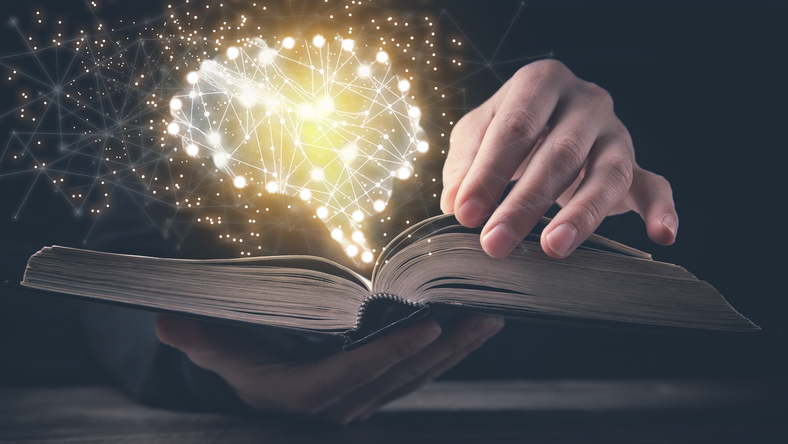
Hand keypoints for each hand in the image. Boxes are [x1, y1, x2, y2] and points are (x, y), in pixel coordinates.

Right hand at [154, 314, 503, 424]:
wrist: (256, 388)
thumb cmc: (239, 362)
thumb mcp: (217, 351)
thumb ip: (199, 339)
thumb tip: (167, 320)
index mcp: (307, 393)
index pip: (355, 375)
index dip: (391, 355)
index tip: (427, 330)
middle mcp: (344, 401)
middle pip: (401, 375)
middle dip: (445, 348)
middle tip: (483, 315)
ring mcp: (366, 397)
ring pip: (418, 375)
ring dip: (457, 349)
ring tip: (489, 319)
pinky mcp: (378, 388)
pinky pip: (417, 373)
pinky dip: (447, 354)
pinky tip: (471, 332)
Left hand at [441, 59, 677, 258]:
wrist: (551, 118)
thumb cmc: (509, 127)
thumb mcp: (477, 132)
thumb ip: (464, 163)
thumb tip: (455, 203)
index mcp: (542, 83)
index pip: (516, 127)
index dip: (489, 172)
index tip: (465, 214)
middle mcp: (586, 102)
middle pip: (559, 153)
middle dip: (524, 203)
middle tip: (495, 242)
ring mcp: (615, 133)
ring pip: (607, 173)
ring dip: (580, 215)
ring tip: (553, 247)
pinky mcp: (636, 166)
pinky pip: (655, 185)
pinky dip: (662, 209)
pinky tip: (662, 234)